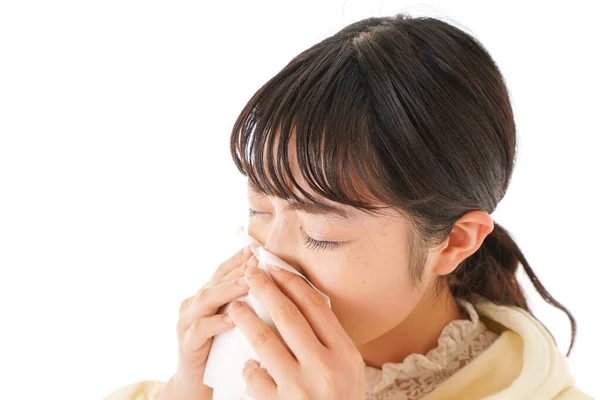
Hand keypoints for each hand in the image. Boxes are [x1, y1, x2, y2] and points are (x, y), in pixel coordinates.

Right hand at [158, 245, 257, 399]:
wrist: (196, 386)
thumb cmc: (220, 351)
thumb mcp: (233, 323)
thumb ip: (245, 304)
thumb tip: (273, 285)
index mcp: (206, 297)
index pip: (224, 271)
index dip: (239, 258)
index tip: (257, 247)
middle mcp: (194, 305)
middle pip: (216, 280)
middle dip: (237, 269)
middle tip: (257, 261)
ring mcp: (187, 323)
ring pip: (206, 299)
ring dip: (228, 290)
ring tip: (247, 284)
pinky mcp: (187, 344)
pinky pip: (201, 329)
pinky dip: (217, 323)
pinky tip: (233, 319)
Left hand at [227, 263, 364, 399]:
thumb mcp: (349, 372)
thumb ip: (330, 341)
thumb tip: (304, 301)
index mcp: (345, 355)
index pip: (315, 307)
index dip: (293, 283)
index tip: (276, 268)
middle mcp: (324, 368)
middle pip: (288, 317)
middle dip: (266, 289)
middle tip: (250, 273)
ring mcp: (299, 388)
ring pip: (264, 341)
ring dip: (245, 319)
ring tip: (234, 306)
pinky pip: (255, 376)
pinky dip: (250, 367)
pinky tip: (248, 364)